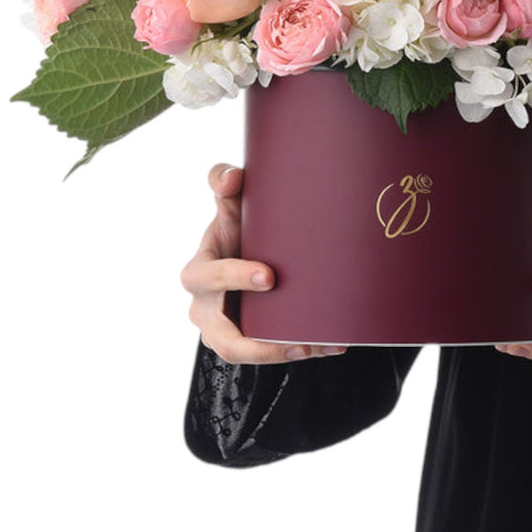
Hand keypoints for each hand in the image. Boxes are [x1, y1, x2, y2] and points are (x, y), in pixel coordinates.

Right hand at [181, 164, 347, 363]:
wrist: (248, 252)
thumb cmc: (238, 229)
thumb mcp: (231, 205)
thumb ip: (225, 183)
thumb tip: (230, 177)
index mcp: (199, 271)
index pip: (208, 278)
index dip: (235, 278)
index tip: (270, 276)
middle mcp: (204, 307)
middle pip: (220, 334)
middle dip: (256, 339)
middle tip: (297, 336)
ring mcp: (222, 330)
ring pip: (240, 353)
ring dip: (278, 354)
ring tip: (315, 348)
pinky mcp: (244, 342)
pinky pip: (265, 354)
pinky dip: (297, 350)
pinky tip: (331, 345)